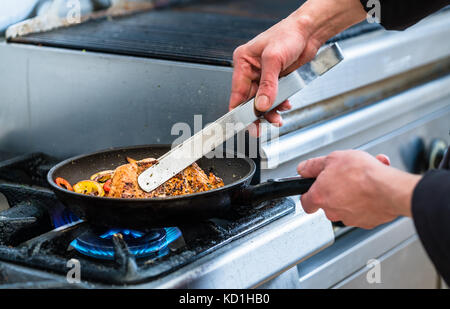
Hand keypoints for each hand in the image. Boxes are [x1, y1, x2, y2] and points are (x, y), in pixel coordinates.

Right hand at [229, 0, 366, 134]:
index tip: (242, 123)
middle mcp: (251, 70)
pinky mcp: (276, 80)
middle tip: (257, 129)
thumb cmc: (289, 35)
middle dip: (256, 115)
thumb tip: (262, 104)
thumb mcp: (274, 60)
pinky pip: (274, 98)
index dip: (239, 110)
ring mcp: (264, 76)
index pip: (236, 92)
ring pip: (262, 102)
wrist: (309, 32)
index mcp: (243, 62)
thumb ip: (267, 84)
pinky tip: (285, 106)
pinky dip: (279, 105)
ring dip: (270, 112)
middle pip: (249, 100)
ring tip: (277, 120)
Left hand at [297, 150, 421, 228]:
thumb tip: (303, 168)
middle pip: (328, 202)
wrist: (389, 188)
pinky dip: (368, 198)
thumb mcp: (333, 158)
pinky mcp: (367, 221)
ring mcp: (350, 218)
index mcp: (320, 197)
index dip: (308, 193)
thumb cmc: (362, 174)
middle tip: (346, 175)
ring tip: (364, 177)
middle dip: (337, 188)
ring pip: (348, 204)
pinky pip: (364, 209)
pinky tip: (374, 185)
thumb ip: (314, 165)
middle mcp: (333, 211)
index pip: (306, 202)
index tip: (313, 188)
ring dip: (354, 191)